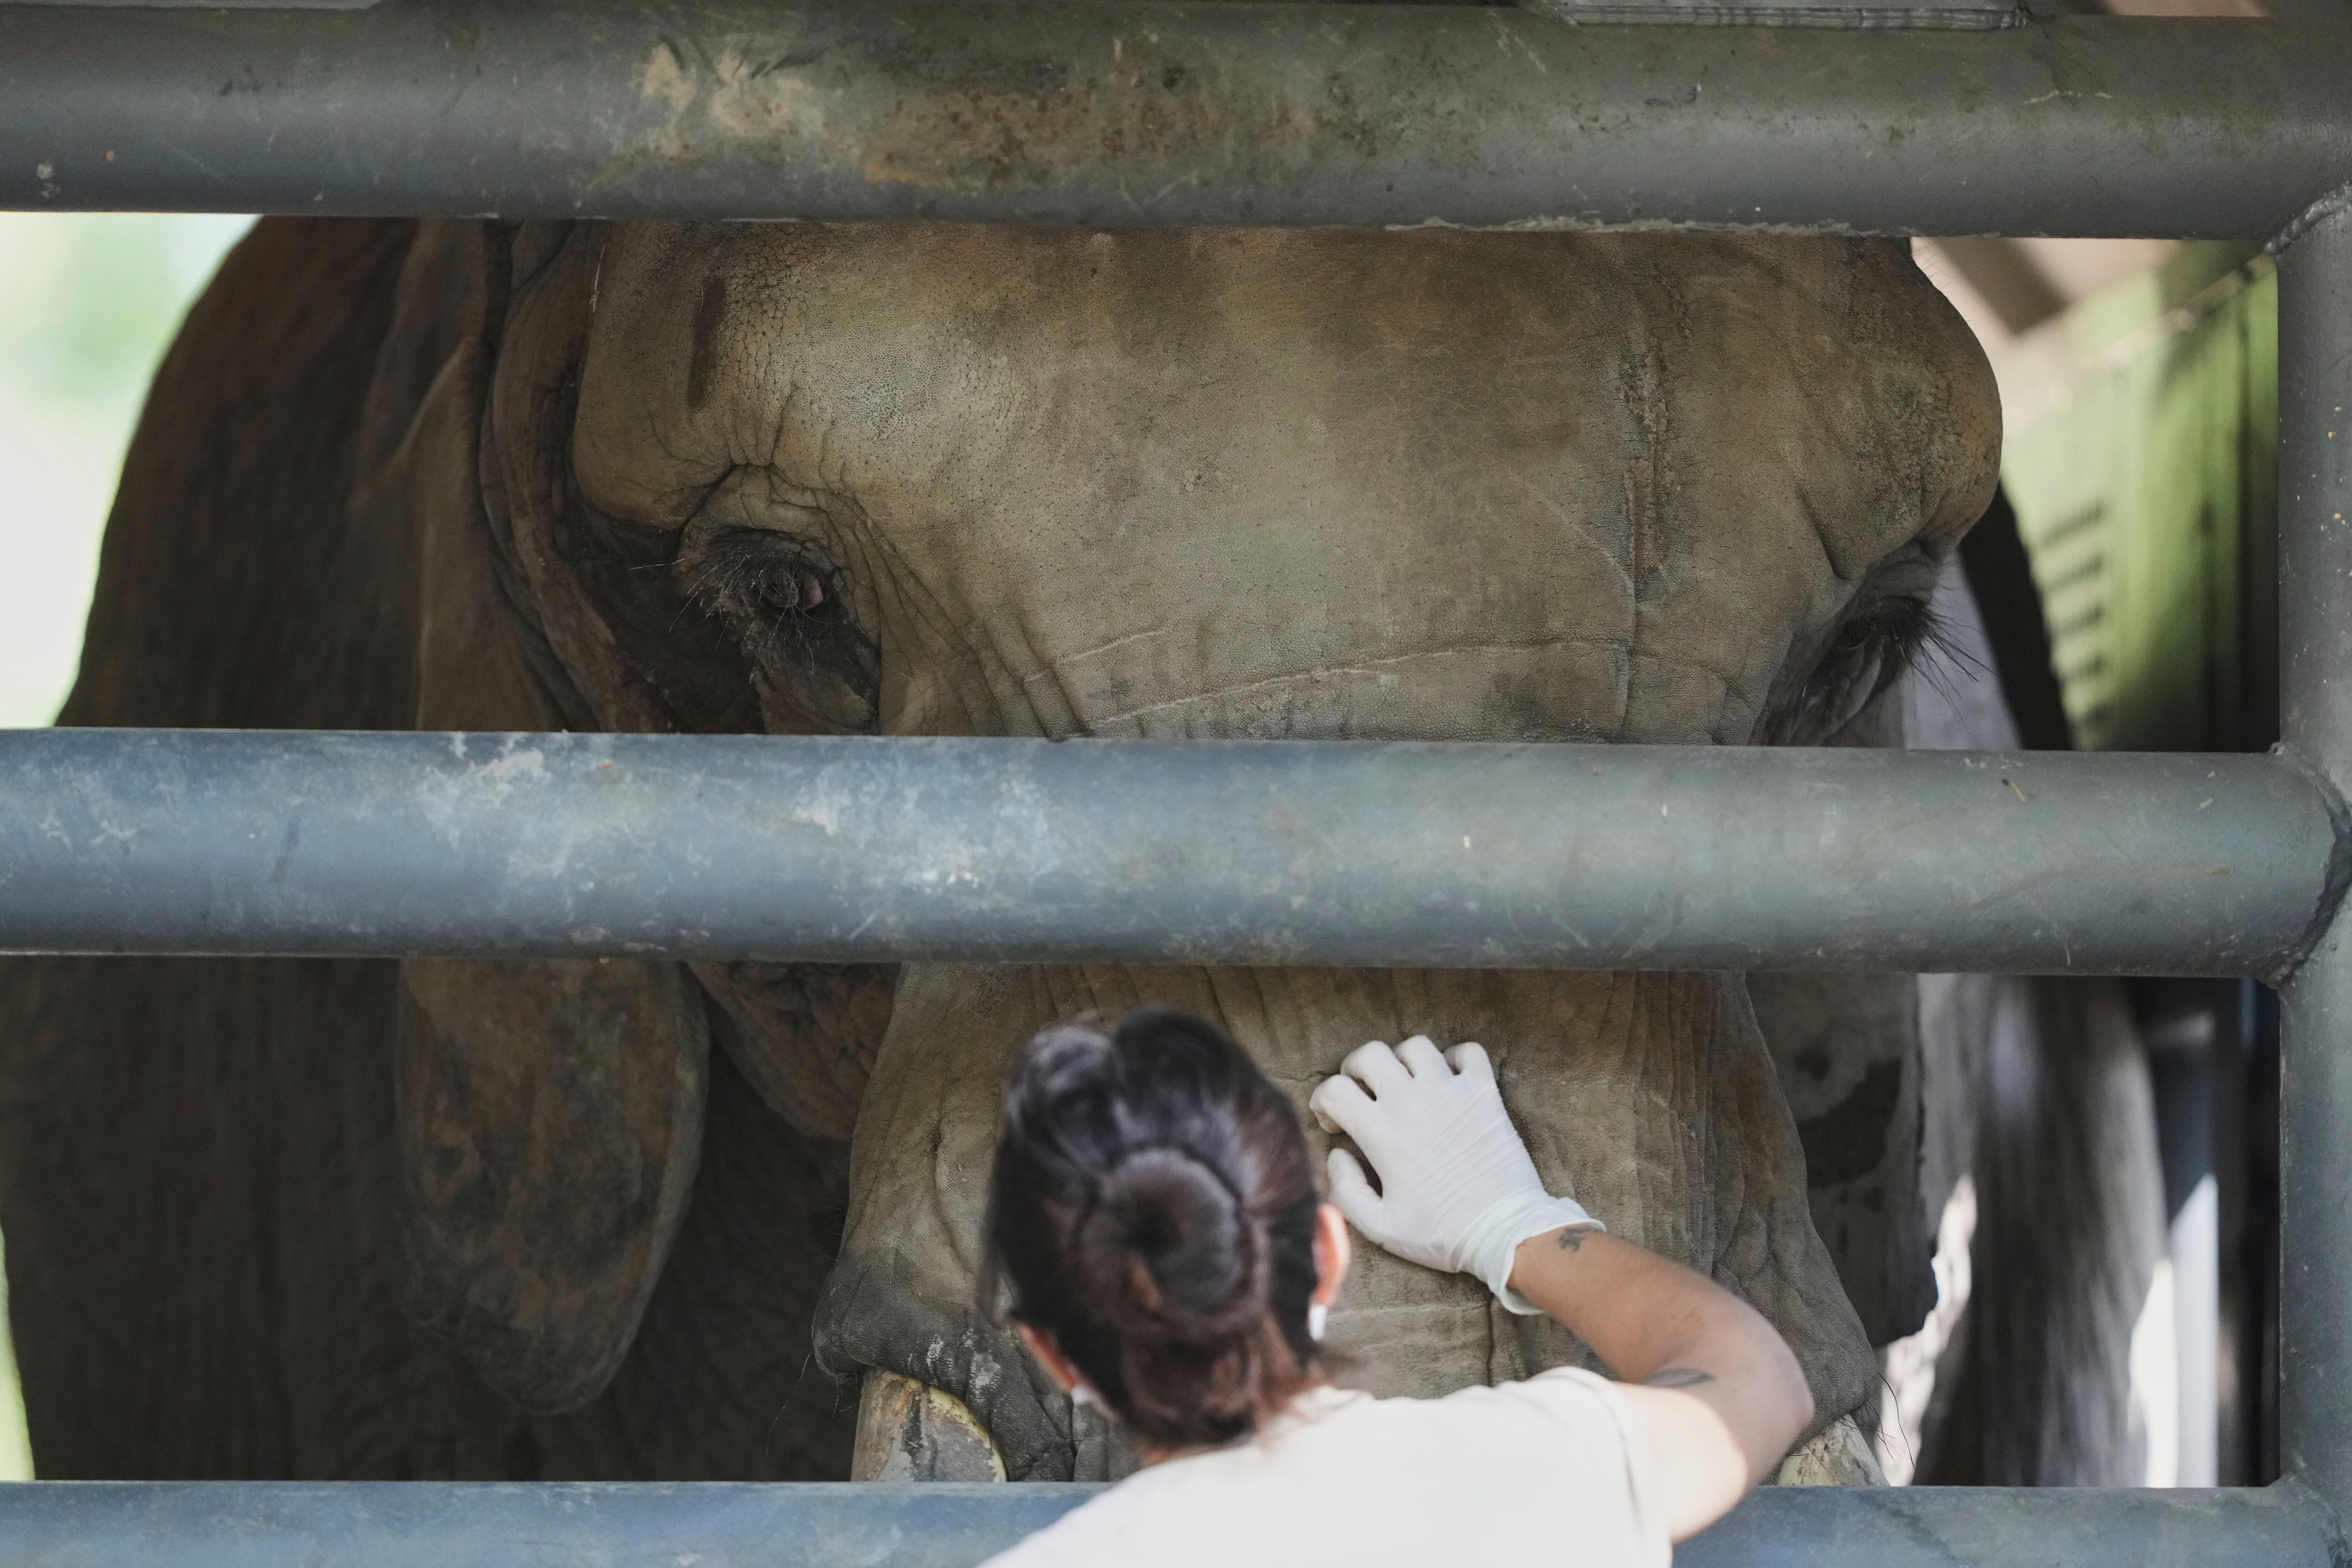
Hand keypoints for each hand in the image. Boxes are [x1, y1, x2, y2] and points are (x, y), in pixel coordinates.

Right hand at [1307, 1036, 1596, 1313]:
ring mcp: (1451, 1092)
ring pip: (1415, 1046)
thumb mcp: (1380, 1227)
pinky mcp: (1484, 1092)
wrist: (1504, 1232)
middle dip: (1356, 1071)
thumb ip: (1346, 1190)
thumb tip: (1338, 1154)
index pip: (1334, 1089)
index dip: (1324, 1102)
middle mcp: (1413, 1102)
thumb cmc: (1442, 1233)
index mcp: (1382, 1134)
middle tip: (1364, 1096)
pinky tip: (1449, 1082)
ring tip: (1405, 1086)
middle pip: (1370, 1055)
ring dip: (1402, 1062)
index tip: (1335, 1123)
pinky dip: (1455, 1059)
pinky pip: (1467, 1052)